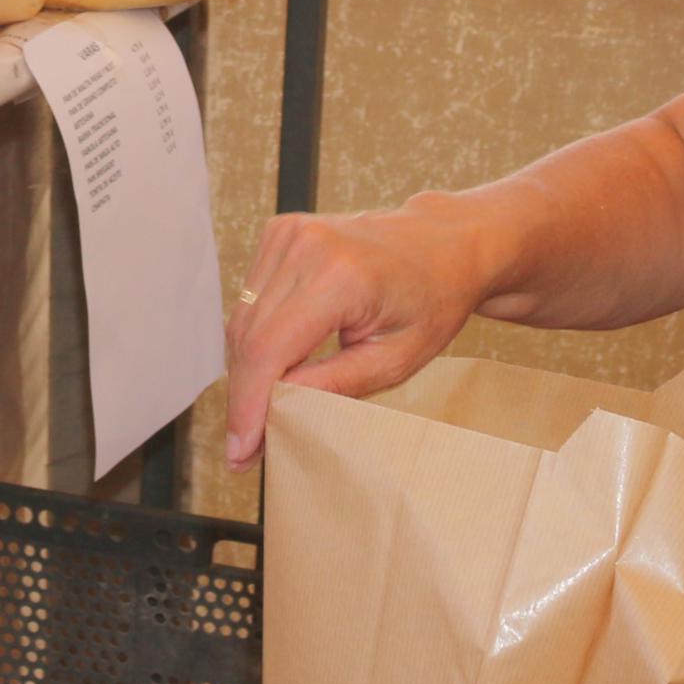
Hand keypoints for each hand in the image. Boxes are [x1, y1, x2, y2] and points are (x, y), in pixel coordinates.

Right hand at [220, 206, 484, 465]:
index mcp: (341, 277)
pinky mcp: (280, 233)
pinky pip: (249, 298)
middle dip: (244, 396)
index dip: (247, 404)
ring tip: (260, 412)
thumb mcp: (395, 360)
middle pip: (247, 337)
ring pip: (241, 319)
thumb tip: (275, 410)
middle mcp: (306, 247)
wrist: (442, 245)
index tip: (241, 450)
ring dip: (245, 370)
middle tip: (249, 446)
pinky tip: (274, 365)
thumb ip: (334, 384)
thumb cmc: (431, 301)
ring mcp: (289, 234)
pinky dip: (255, 337)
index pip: (269, 349)